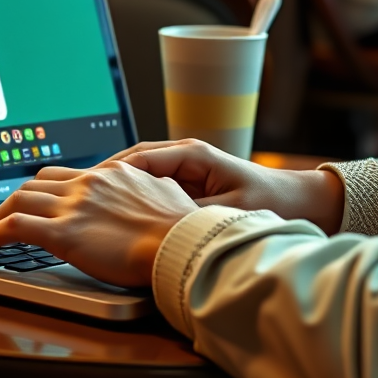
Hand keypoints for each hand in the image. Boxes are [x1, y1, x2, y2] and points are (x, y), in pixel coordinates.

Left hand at [0, 162, 198, 287]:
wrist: (184, 243)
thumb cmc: (183, 230)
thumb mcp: (166, 198)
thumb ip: (148, 195)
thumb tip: (149, 201)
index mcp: (112, 174)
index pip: (67, 175)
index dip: (47, 191)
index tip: (39, 205)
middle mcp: (88, 182)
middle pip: (36, 183)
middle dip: (16, 201)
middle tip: (4, 220)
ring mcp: (73, 205)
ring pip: (17, 200)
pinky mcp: (62, 233)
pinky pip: (9, 230)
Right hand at [107, 140, 344, 234]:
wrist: (299, 201)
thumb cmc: (270, 201)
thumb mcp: (228, 212)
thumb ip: (192, 215)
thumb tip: (157, 223)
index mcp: (193, 154)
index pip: (140, 156)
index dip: (111, 170)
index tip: (89, 184)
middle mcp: (186, 156)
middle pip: (134, 162)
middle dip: (105, 177)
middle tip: (77, 194)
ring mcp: (186, 170)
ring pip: (140, 174)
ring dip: (116, 186)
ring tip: (88, 203)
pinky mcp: (189, 186)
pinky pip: (152, 188)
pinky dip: (132, 197)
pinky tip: (116, 213)